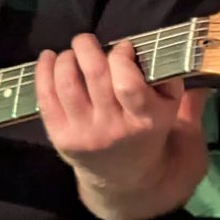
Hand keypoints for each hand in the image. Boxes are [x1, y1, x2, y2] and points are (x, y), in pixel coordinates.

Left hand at [36, 31, 196, 187]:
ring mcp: (84, 134)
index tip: (123, 49)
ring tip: (73, 53)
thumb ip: (174, 81)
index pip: (127, 83)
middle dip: (86, 46)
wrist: (124, 178)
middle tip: (87, 41)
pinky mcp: (60, 137)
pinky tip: (50, 59)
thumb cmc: (148, 134)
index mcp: (145, 119)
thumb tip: (168, 48)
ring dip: (66, 58)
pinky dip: (44, 70)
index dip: (121, 57)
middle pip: (94, 75)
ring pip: (67, 82)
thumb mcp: (173, 113)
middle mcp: (113, 128)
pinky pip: (46, 97)